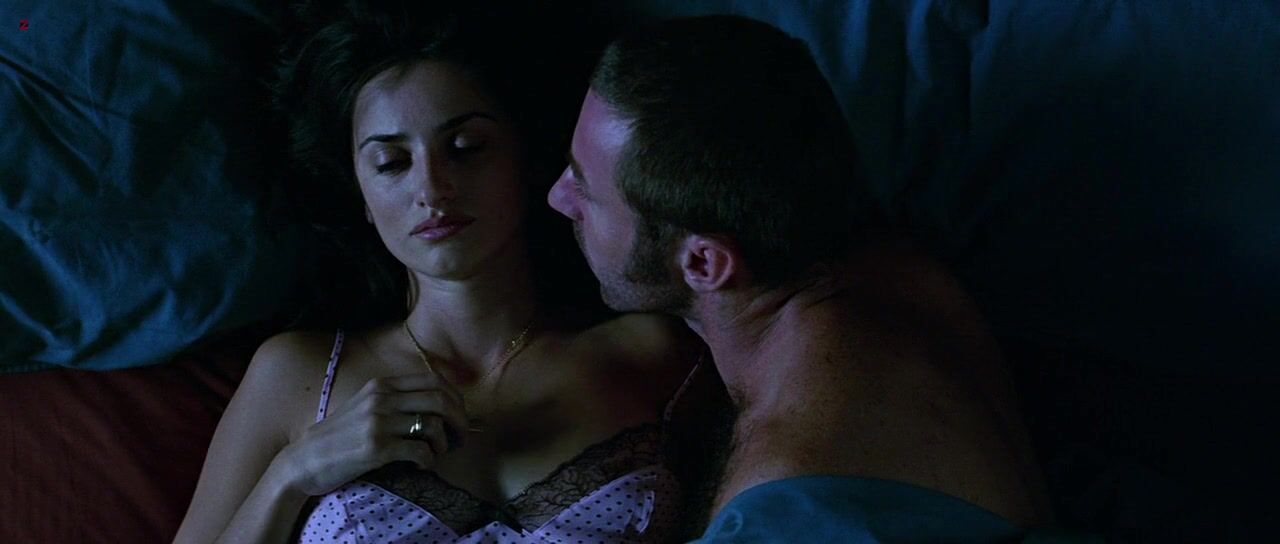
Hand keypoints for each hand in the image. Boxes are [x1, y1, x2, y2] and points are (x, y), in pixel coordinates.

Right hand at [277, 373, 467, 495]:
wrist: (305, 460)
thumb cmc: (340, 436)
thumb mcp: (367, 405)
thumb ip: (397, 400)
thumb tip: (440, 405)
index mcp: (382, 384)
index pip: (435, 381)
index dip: (456, 400)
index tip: (461, 417)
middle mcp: (382, 398)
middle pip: (440, 401)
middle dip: (460, 421)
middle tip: (460, 439)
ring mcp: (378, 422)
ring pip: (433, 426)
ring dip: (443, 444)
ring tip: (436, 454)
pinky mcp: (376, 448)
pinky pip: (420, 451)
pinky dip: (429, 460)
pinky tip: (422, 465)